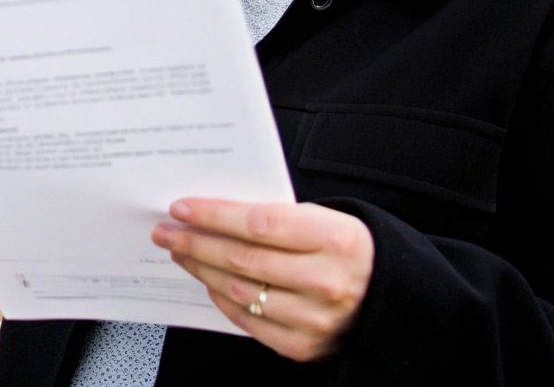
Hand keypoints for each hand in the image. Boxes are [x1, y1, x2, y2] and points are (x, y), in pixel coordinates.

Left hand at [152, 198, 373, 361]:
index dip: (214, 215)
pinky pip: (248, 321)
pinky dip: (222, 299)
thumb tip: (214, 213)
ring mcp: (314, 318)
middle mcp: (326, 281)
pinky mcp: (302, 346)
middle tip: (167, 230)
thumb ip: (277, 217)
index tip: (183, 207)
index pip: (259, 224)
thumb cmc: (347, 251)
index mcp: (335, 239)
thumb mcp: (327, 220)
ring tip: (181, 252)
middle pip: (242, 259)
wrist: (387, 297)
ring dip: (201, 269)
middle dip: (195, 241)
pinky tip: (207, 281)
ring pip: (240, 290)